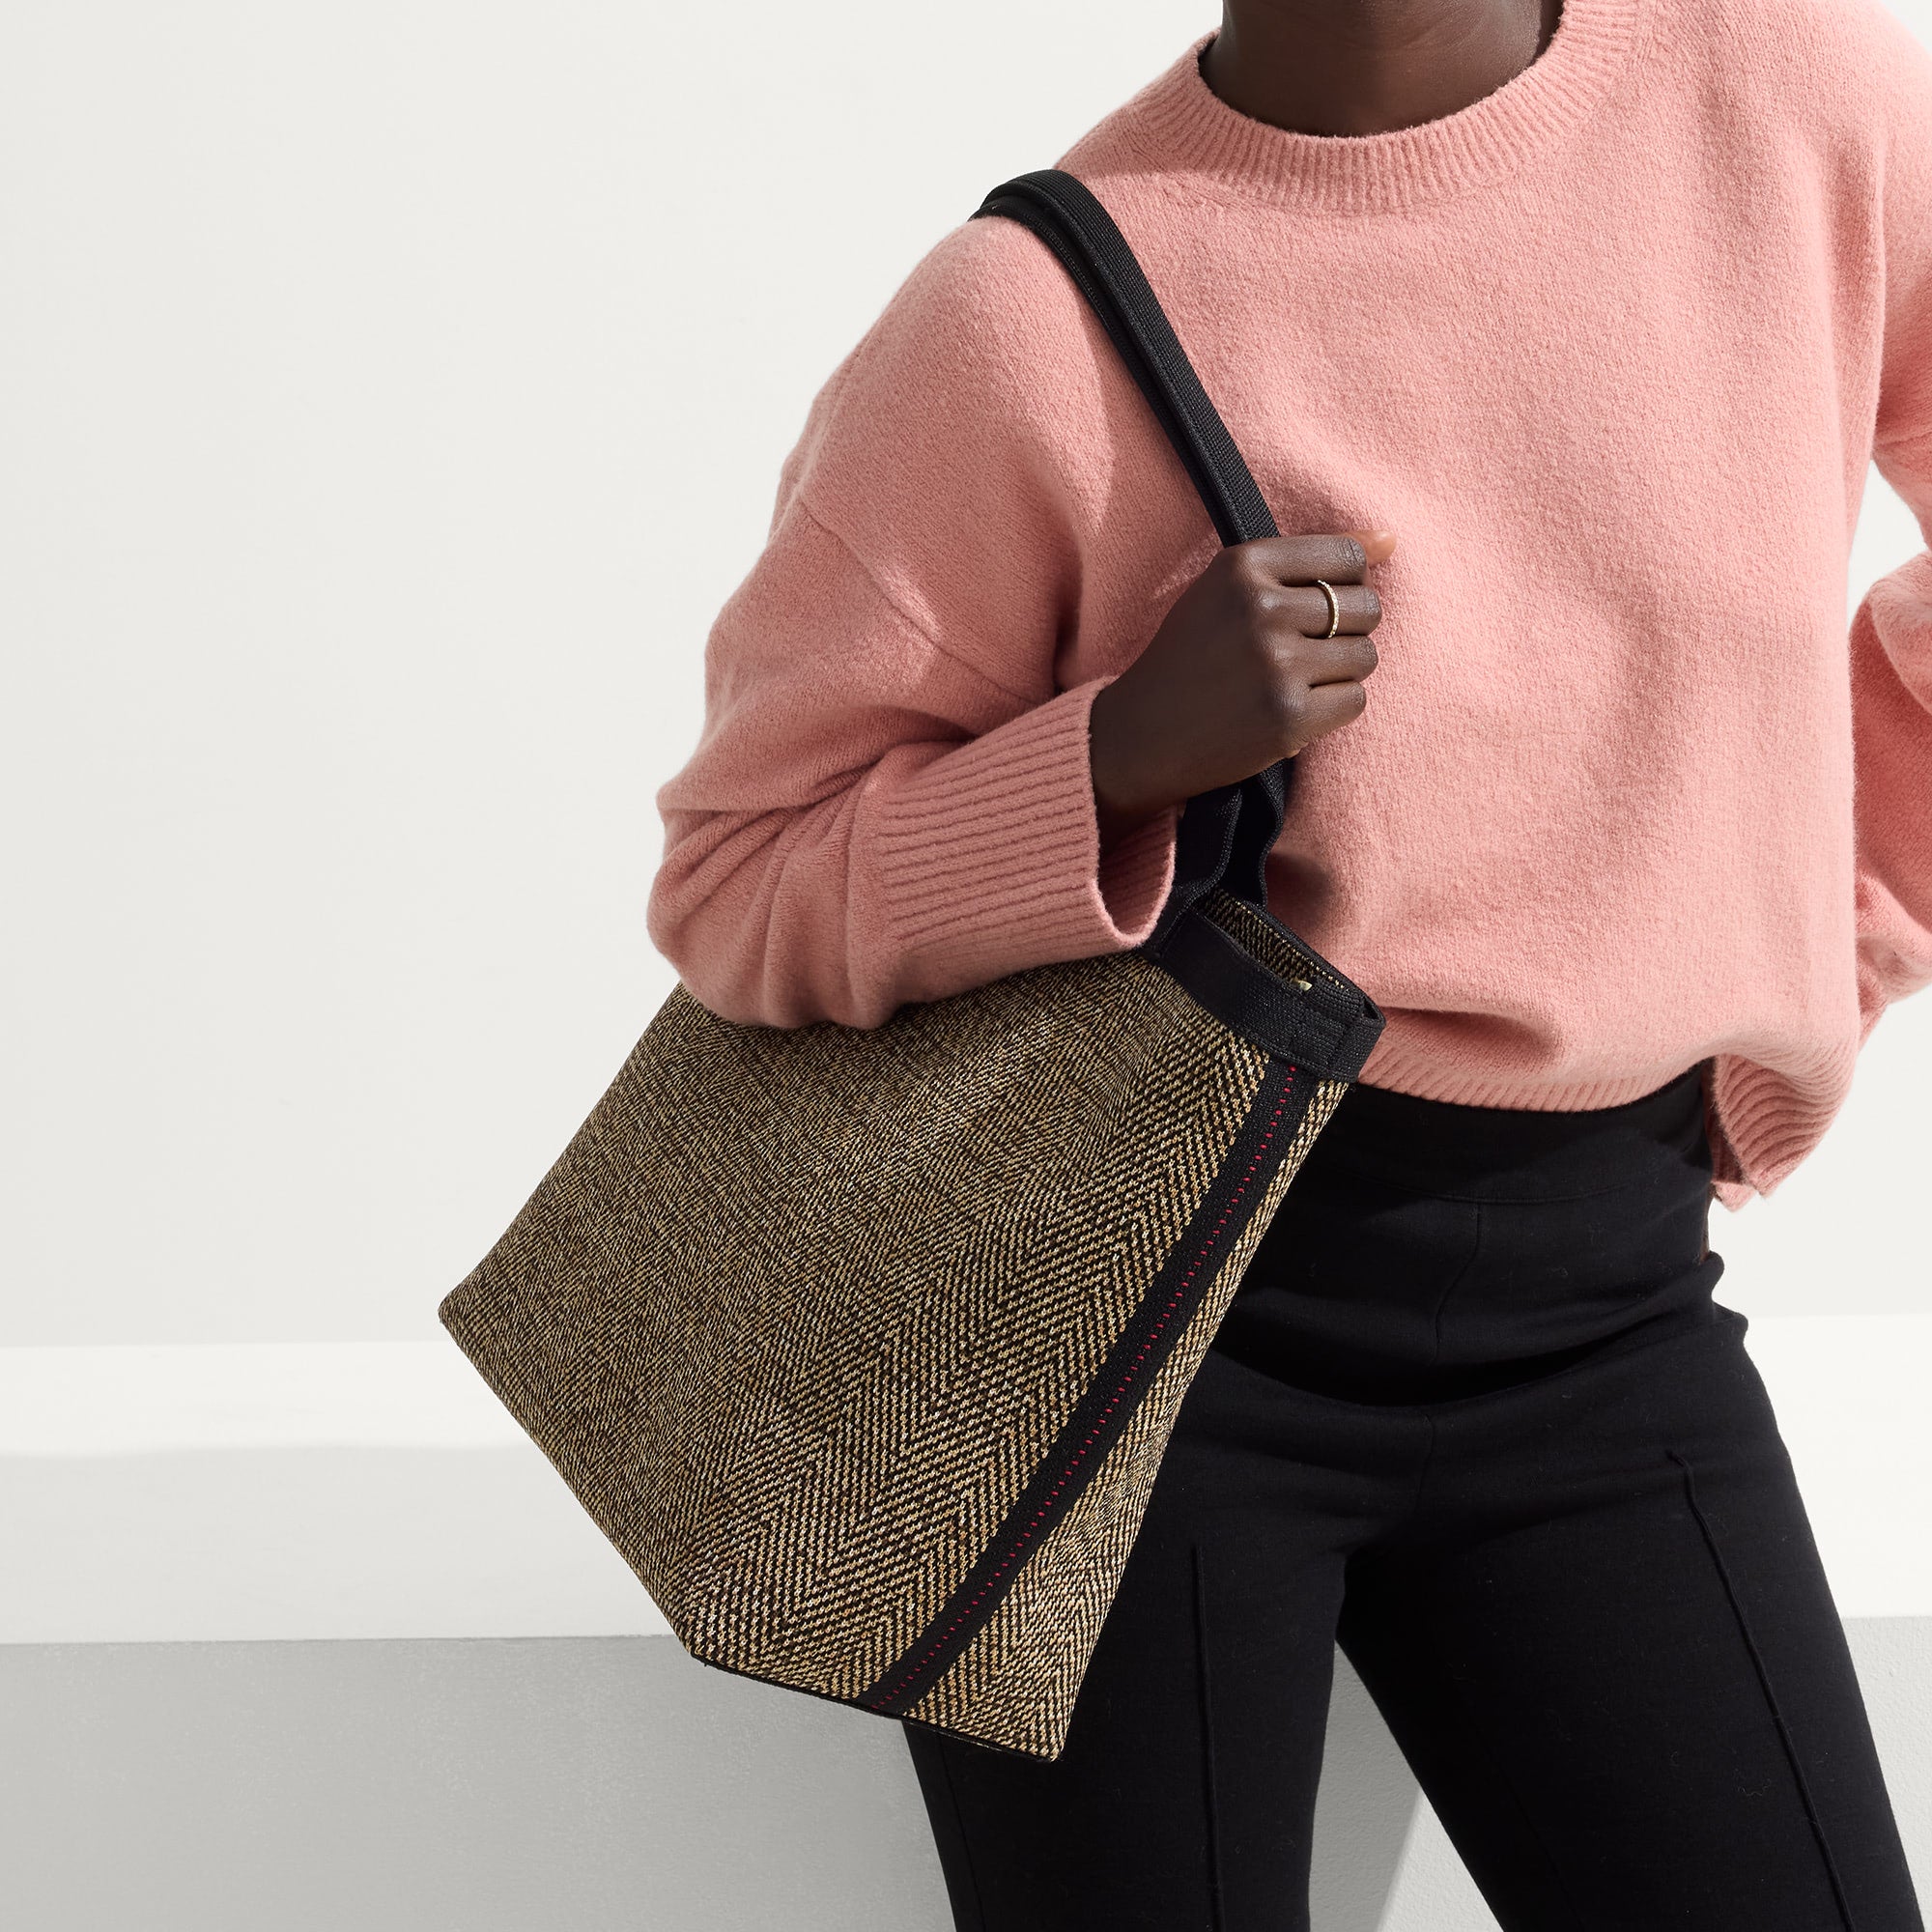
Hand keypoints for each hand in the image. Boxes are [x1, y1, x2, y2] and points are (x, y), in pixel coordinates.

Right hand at [1088, 530, 1393, 841]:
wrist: (1142, 735)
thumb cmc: (1191, 657)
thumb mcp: (1229, 590)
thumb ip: (1306, 561)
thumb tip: (1391, 540)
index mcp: (1242, 565)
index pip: (1346, 559)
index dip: (1344, 587)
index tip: (1314, 610)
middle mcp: (1261, 608)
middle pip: (1366, 607)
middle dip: (1346, 631)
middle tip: (1303, 652)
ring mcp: (1276, 664)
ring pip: (1365, 656)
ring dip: (1340, 673)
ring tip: (1296, 681)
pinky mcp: (1289, 716)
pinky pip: (1355, 700)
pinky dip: (1332, 709)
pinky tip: (1294, 709)